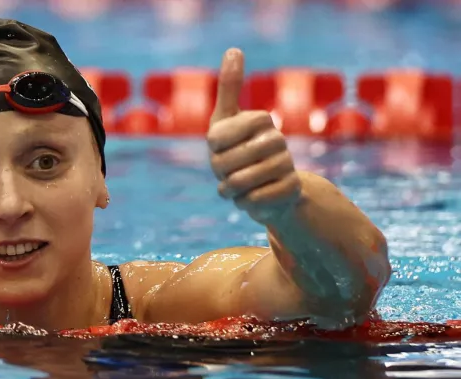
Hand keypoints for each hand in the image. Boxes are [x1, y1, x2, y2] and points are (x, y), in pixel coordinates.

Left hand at [207, 48, 300, 224]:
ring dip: (230, 190)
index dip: (212, 149)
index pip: (215, 138)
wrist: (268, 189)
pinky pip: (253, 200)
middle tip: (229, 171)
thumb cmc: (238, 151)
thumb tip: (234, 49)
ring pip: (239, 183)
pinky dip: (244, 203)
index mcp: (259, 119)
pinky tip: (252, 197)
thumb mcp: (226, 119)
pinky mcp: (291, 190)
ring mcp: (286, 164)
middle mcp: (277, 139)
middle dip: (219, 173)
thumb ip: (229, 86)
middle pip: (223, 163)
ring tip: (238, 185)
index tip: (222, 147)